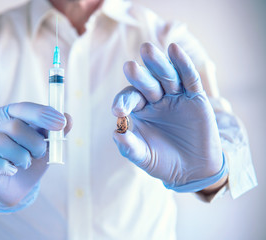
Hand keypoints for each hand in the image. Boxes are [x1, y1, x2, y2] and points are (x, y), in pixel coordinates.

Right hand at [0, 102, 71, 211]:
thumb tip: (68, 118)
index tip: (61, 123)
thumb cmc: (30, 158)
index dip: (43, 114)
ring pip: (1, 143)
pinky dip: (6, 168)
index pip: (25, 108)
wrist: (15, 186)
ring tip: (24, 163)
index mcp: (11, 113)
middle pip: (15, 127)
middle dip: (35, 144)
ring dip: (21, 158)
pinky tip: (11, 170)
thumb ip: (56, 131)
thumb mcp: (47, 144)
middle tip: (38, 154)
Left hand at [112, 43, 226, 191]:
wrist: (193, 170)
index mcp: (140, 110)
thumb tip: (116, 133)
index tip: (118, 111)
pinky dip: (183, 64)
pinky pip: (189, 78)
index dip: (123, 102)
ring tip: (147, 50)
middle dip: (138, 75)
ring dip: (157, 63)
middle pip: (146, 83)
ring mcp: (176, 97)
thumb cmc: (164, 162)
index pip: (129, 99)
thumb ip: (130, 147)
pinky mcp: (195, 97)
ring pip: (166, 76)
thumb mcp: (144, 157)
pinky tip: (174, 50)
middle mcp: (156, 100)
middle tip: (129, 67)